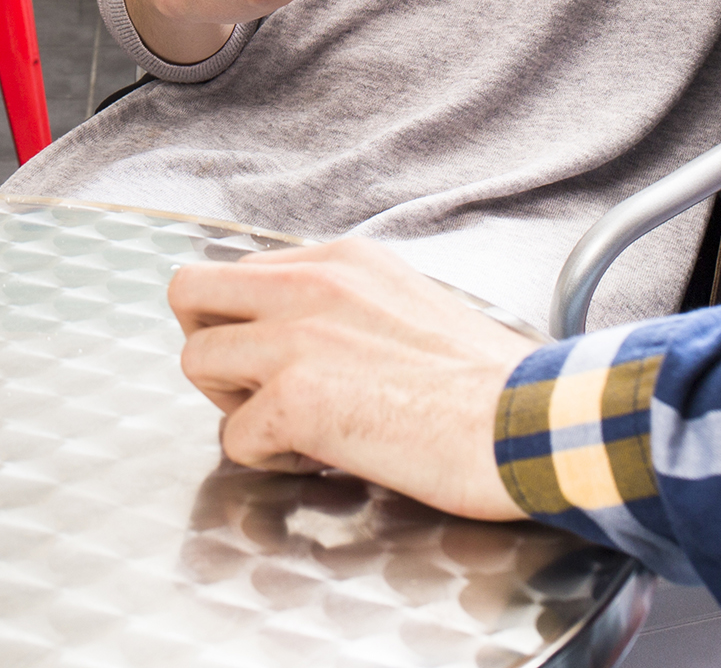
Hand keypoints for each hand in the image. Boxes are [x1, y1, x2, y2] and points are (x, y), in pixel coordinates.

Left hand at [171, 239, 531, 520]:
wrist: (532, 422)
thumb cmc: (492, 384)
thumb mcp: (414, 303)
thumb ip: (350, 305)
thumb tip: (314, 337)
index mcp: (342, 260)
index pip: (240, 270)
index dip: (248, 322)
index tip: (283, 360)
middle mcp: (309, 285)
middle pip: (189, 292)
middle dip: (211, 344)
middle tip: (257, 390)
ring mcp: (296, 339)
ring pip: (196, 359)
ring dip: (232, 404)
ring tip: (291, 429)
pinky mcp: (295, 399)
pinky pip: (232, 437)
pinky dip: (267, 459)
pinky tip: (321, 460)